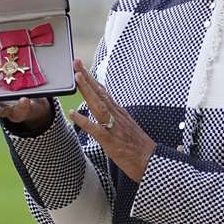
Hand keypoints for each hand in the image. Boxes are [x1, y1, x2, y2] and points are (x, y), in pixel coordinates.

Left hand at [69, 58, 154, 182]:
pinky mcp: (110, 141)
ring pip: (98, 105)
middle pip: (100, 93)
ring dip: (88, 91)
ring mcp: (114, 127)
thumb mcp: (127, 128)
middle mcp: (117, 116)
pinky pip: (95, 129)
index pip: (104, 92)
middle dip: (87, 78)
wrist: (150, 161)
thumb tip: (108, 114)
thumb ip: (117, 119)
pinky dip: (84, 121)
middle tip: (76, 63)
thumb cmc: (139, 148)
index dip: (92, 79)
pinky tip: (73, 113)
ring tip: (78, 78)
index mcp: (120, 113)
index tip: (82, 68)